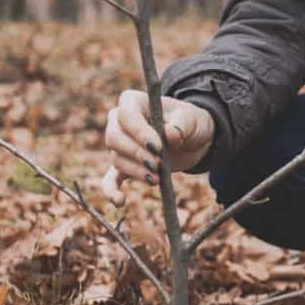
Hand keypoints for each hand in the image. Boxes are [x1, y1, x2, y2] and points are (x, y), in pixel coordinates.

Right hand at [102, 90, 214, 205]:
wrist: (193, 140)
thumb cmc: (189, 123)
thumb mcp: (191, 119)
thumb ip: (181, 125)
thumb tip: (170, 134)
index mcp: (133, 102)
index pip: (126, 115)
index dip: (139, 132)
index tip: (158, 146)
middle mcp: (120, 122)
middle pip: (114, 138)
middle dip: (136, 154)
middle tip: (158, 164)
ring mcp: (120, 145)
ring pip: (116, 159)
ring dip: (135, 171)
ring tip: (156, 178)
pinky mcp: (126, 166)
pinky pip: (111, 179)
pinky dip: (112, 190)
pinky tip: (119, 202)